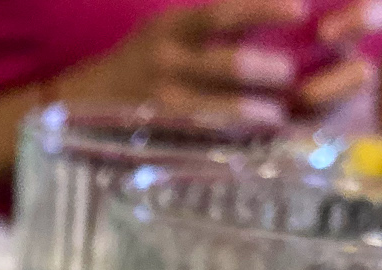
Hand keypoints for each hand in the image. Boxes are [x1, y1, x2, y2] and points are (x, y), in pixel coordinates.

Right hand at [59, 0, 381, 126]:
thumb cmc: (140, 62)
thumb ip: (216, 29)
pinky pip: (201, 138)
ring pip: (217, 108)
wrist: (80, 99)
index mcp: (171, 27)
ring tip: (279, 118)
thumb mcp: (168, 31)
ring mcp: (160, 101)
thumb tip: (280, 16)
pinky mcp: (157, 133)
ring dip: (255, 114)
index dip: (264, 10)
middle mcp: (164, 61)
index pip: (224, 13)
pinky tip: (253, 144)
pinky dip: (231, 141)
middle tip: (293, 78)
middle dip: (268, 72)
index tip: (300, 11)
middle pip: (227, 64)